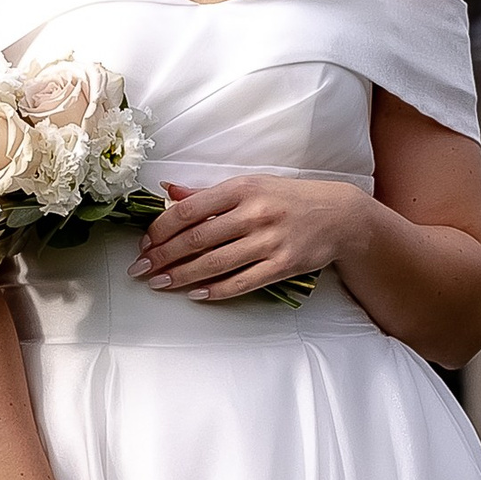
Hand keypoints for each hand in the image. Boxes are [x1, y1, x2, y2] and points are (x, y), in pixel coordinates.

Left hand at [133, 173, 374, 301]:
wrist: (339, 216)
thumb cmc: (288, 199)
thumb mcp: (251, 185)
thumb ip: (208, 193)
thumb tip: (169, 191)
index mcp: (242, 188)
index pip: (189, 210)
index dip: (161, 229)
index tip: (144, 244)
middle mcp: (254, 213)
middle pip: (197, 239)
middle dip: (163, 256)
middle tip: (141, 270)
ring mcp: (270, 241)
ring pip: (215, 263)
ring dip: (182, 276)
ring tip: (160, 284)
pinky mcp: (283, 265)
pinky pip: (242, 282)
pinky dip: (216, 290)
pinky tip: (196, 294)